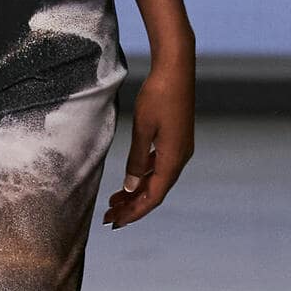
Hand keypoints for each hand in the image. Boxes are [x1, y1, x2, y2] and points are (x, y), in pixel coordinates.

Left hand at [104, 49, 194, 226]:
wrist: (176, 68)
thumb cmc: (158, 95)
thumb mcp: (142, 129)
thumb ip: (137, 160)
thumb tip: (131, 187)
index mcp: (174, 158)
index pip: (154, 196)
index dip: (134, 212)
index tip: (115, 222)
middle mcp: (181, 157)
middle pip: (156, 191)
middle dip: (133, 206)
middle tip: (109, 217)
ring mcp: (180, 149)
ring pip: (158, 180)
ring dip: (137, 192)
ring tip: (115, 201)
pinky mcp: (177, 139)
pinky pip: (161, 166)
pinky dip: (145, 177)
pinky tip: (131, 179)